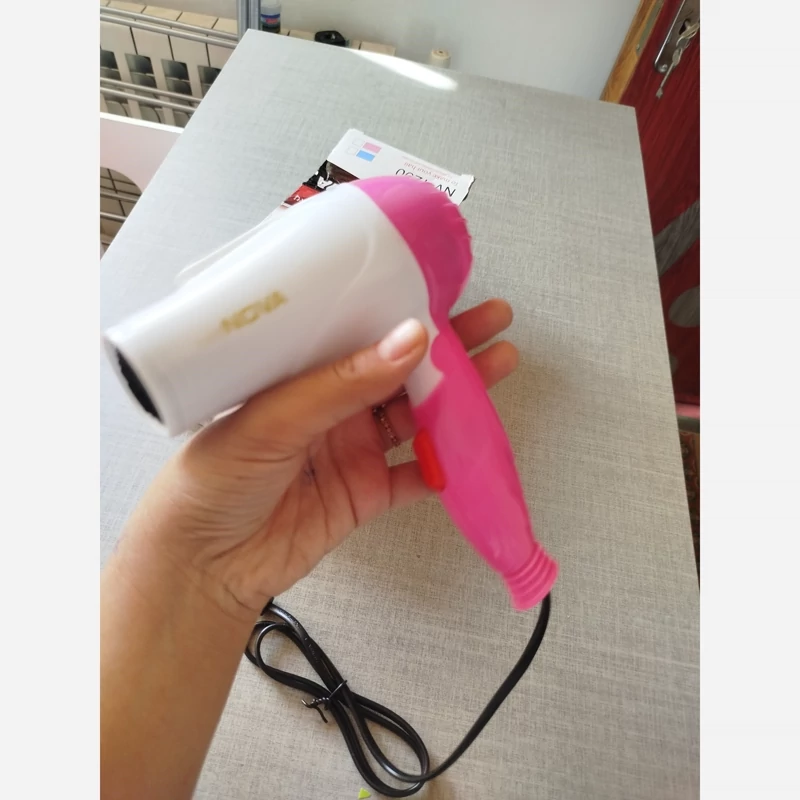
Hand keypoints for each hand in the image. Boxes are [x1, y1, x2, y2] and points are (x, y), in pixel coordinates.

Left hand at [119, 299, 517, 621]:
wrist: (201, 566)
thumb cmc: (210, 481)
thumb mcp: (270, 421)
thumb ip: (341, 385)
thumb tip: (408, 340)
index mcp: (300, 375)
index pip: (359, 332)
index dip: (400, 309)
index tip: (442, 287)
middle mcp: (330, 407)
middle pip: (399, 370)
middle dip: (447, 346)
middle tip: (490, 320)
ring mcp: (352, 449)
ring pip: (416, 415)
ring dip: (457, 395)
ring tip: (497, 364)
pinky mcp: (366, 493)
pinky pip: (416, 475)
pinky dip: (445, 465)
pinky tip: (471, 446)